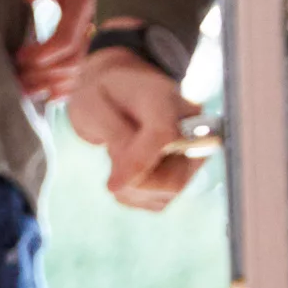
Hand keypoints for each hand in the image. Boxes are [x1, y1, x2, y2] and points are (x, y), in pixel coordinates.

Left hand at [14, 0, 96, 107]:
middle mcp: (87, 15)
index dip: (45, 53)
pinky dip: (64, 81)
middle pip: (74, 58)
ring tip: (25, 92)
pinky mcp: (77, 30)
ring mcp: (84, 25)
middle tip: (16, 82)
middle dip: (46, 74)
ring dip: (53, 82)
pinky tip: (48, 96)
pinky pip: (76, 61)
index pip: (68, 36)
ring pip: (77, 65)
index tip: (19, 58)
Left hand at [65, 49, 207, 212]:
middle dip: (134, 181)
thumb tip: (122, 183)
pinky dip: (135, 196)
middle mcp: (192, 127)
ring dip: (132, 190)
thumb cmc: (103, 93)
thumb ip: (116, 139)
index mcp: (167, 100)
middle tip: (112, 156)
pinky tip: (125, 174)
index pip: (164, 137)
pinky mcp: (185, 171)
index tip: (111, 185)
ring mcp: (193, 151)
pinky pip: (158, 201)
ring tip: (118, 160)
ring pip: (167, 193)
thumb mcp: (95, 105)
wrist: (117, 86)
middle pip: (173, 178)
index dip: (138, 165)